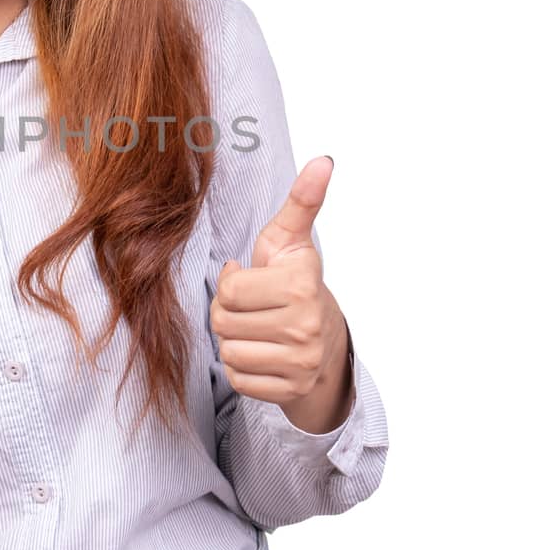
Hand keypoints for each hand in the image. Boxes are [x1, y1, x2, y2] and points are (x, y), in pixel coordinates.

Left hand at [209, 155, 352, 432]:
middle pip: (223, 323)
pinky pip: (239, 380)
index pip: (229, 289)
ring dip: (234, 341)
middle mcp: (305, 325)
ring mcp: (301, 362)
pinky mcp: (291, 389)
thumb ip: (302, 200)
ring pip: (229, 353)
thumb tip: (323, 160)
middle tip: (251, 307)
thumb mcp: (292, 239)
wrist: (326, 340)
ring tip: (255, 329)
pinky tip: (261, 353)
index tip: (251, 278)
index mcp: (301, 284)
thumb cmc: (295, 282)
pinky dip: (242, 369)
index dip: (231, 284)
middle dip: (229, 313)